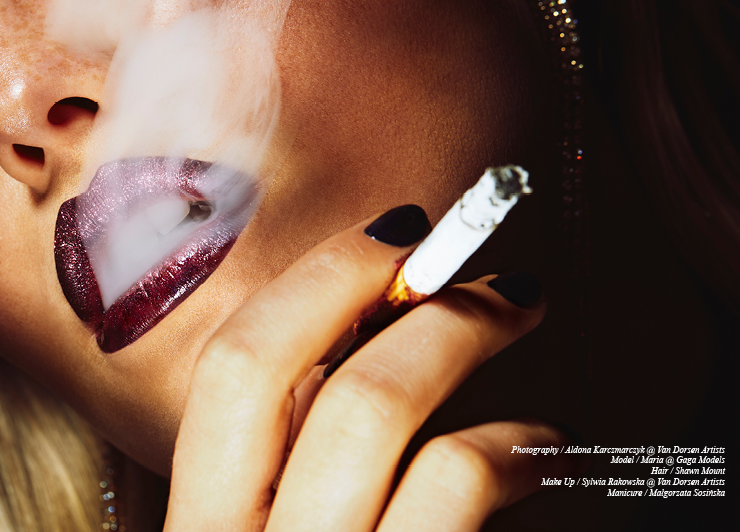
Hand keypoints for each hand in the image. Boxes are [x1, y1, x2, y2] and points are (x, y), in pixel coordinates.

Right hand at [164, 209, 581, 530]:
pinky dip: (513, 441)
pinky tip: (542, 444)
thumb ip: (291, 471)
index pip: (224, 369)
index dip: (309, 282)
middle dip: (364, 281)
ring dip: (456, 330)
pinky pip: (450, 478)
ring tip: (518, 312)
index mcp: (197, 525)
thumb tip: (363, 337)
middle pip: (263, 362)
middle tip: (458, 252)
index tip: (390, 236)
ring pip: (366, 402)